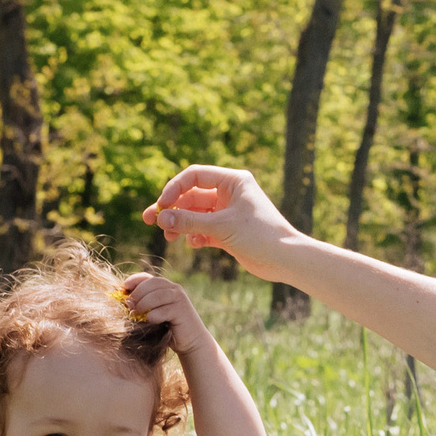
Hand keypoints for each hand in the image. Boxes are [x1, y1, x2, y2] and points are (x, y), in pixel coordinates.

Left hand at [119, 272, 209, 354]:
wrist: (191, 340)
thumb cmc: (168, 327)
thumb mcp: (153, 312)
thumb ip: (142, 304)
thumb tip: (123, 300)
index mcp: (165, 286)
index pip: (146, 277)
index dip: (133, 281)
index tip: (123, 290)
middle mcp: (174, 289)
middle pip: (151, 284)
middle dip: (137, 294)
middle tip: (129, 306)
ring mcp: (179, 299)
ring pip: (157, 296)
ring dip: (143, 304)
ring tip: (136, 314)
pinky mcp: (182, 311)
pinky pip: (163, 311)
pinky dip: (153, 316)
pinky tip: (151, 321)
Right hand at [143, 166, 303, 283]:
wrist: (286, 260)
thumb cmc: (261, 236)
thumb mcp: (222, 227)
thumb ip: (190, 222)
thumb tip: (161, 217)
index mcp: (233, 181)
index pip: (195, 176)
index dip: (174, 188)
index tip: (161, 205)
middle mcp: (230, 193)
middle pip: (191, 196)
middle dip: (172, 209)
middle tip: (149, 220)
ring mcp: (229, 212)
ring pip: (196, 214)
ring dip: (181, 224)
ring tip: (168, 237)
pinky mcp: (229, 231)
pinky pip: (204, 229)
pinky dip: (195, 235)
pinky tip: (194, 244)